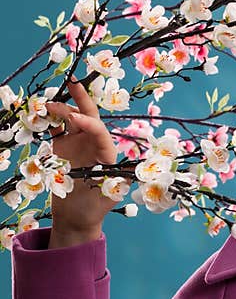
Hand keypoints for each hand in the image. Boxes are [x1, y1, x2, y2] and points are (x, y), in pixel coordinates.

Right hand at [44, 76, 130, 246]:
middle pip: (89, 117)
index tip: (74, 119)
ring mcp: (77, 145)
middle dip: (82, 99)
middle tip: (72, 81)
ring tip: (45, 104)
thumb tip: (133, 170)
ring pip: (69, 120)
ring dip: (60, 109)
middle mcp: (94, 145)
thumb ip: (118, 181)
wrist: (76, 218)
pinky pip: (55, 129)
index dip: (89, 123)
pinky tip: (38, 113)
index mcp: (108, 153)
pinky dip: (47, 120)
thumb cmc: (95, 208)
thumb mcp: (109, 195)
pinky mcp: (61, 149)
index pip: (100, 132)